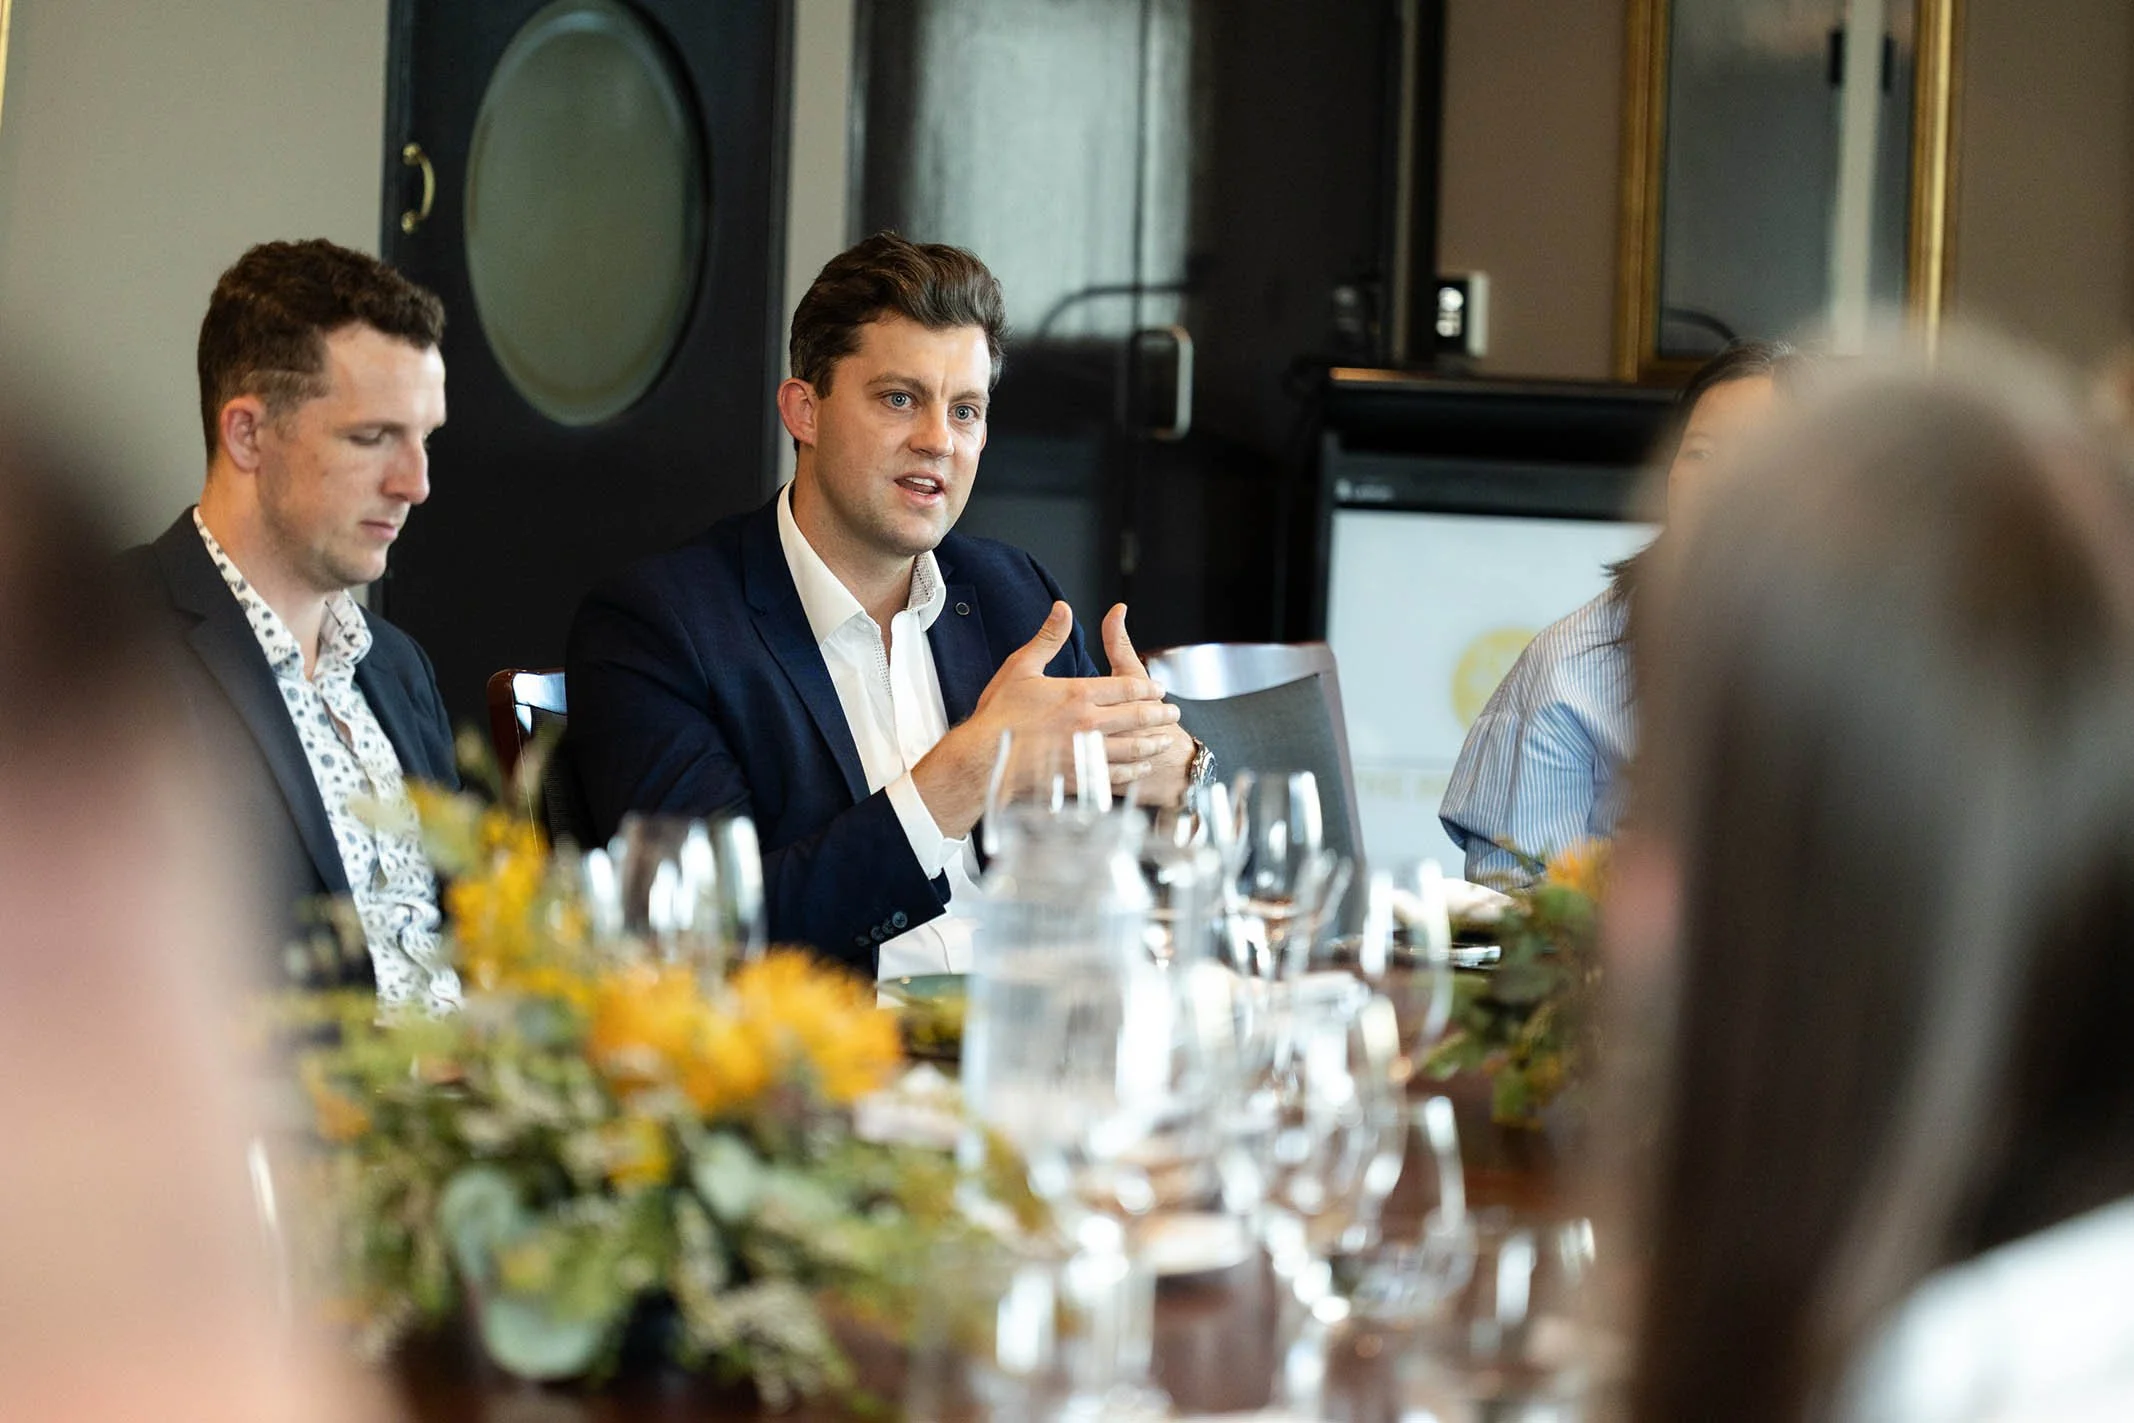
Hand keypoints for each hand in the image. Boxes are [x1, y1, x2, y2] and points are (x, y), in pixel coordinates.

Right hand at [912, 602, 1180, 836]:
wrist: (983, 760)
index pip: (1127, 688)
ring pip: (1132, 748)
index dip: (1147, 688)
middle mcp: (1089, 724)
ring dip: (1152, 742)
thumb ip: (1048, 637)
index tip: (1158, 689)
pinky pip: (1116, 775)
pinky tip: (1139, 768)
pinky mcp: (1080, 778)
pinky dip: (1134, 771)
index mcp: (1078, 695)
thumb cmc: (998, 715)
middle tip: (1173, 713)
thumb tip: (1063, 609)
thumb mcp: (1021, 667)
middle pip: (1137, 717)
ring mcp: (1087, 753)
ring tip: (1164, 740)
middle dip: (1159, 714)